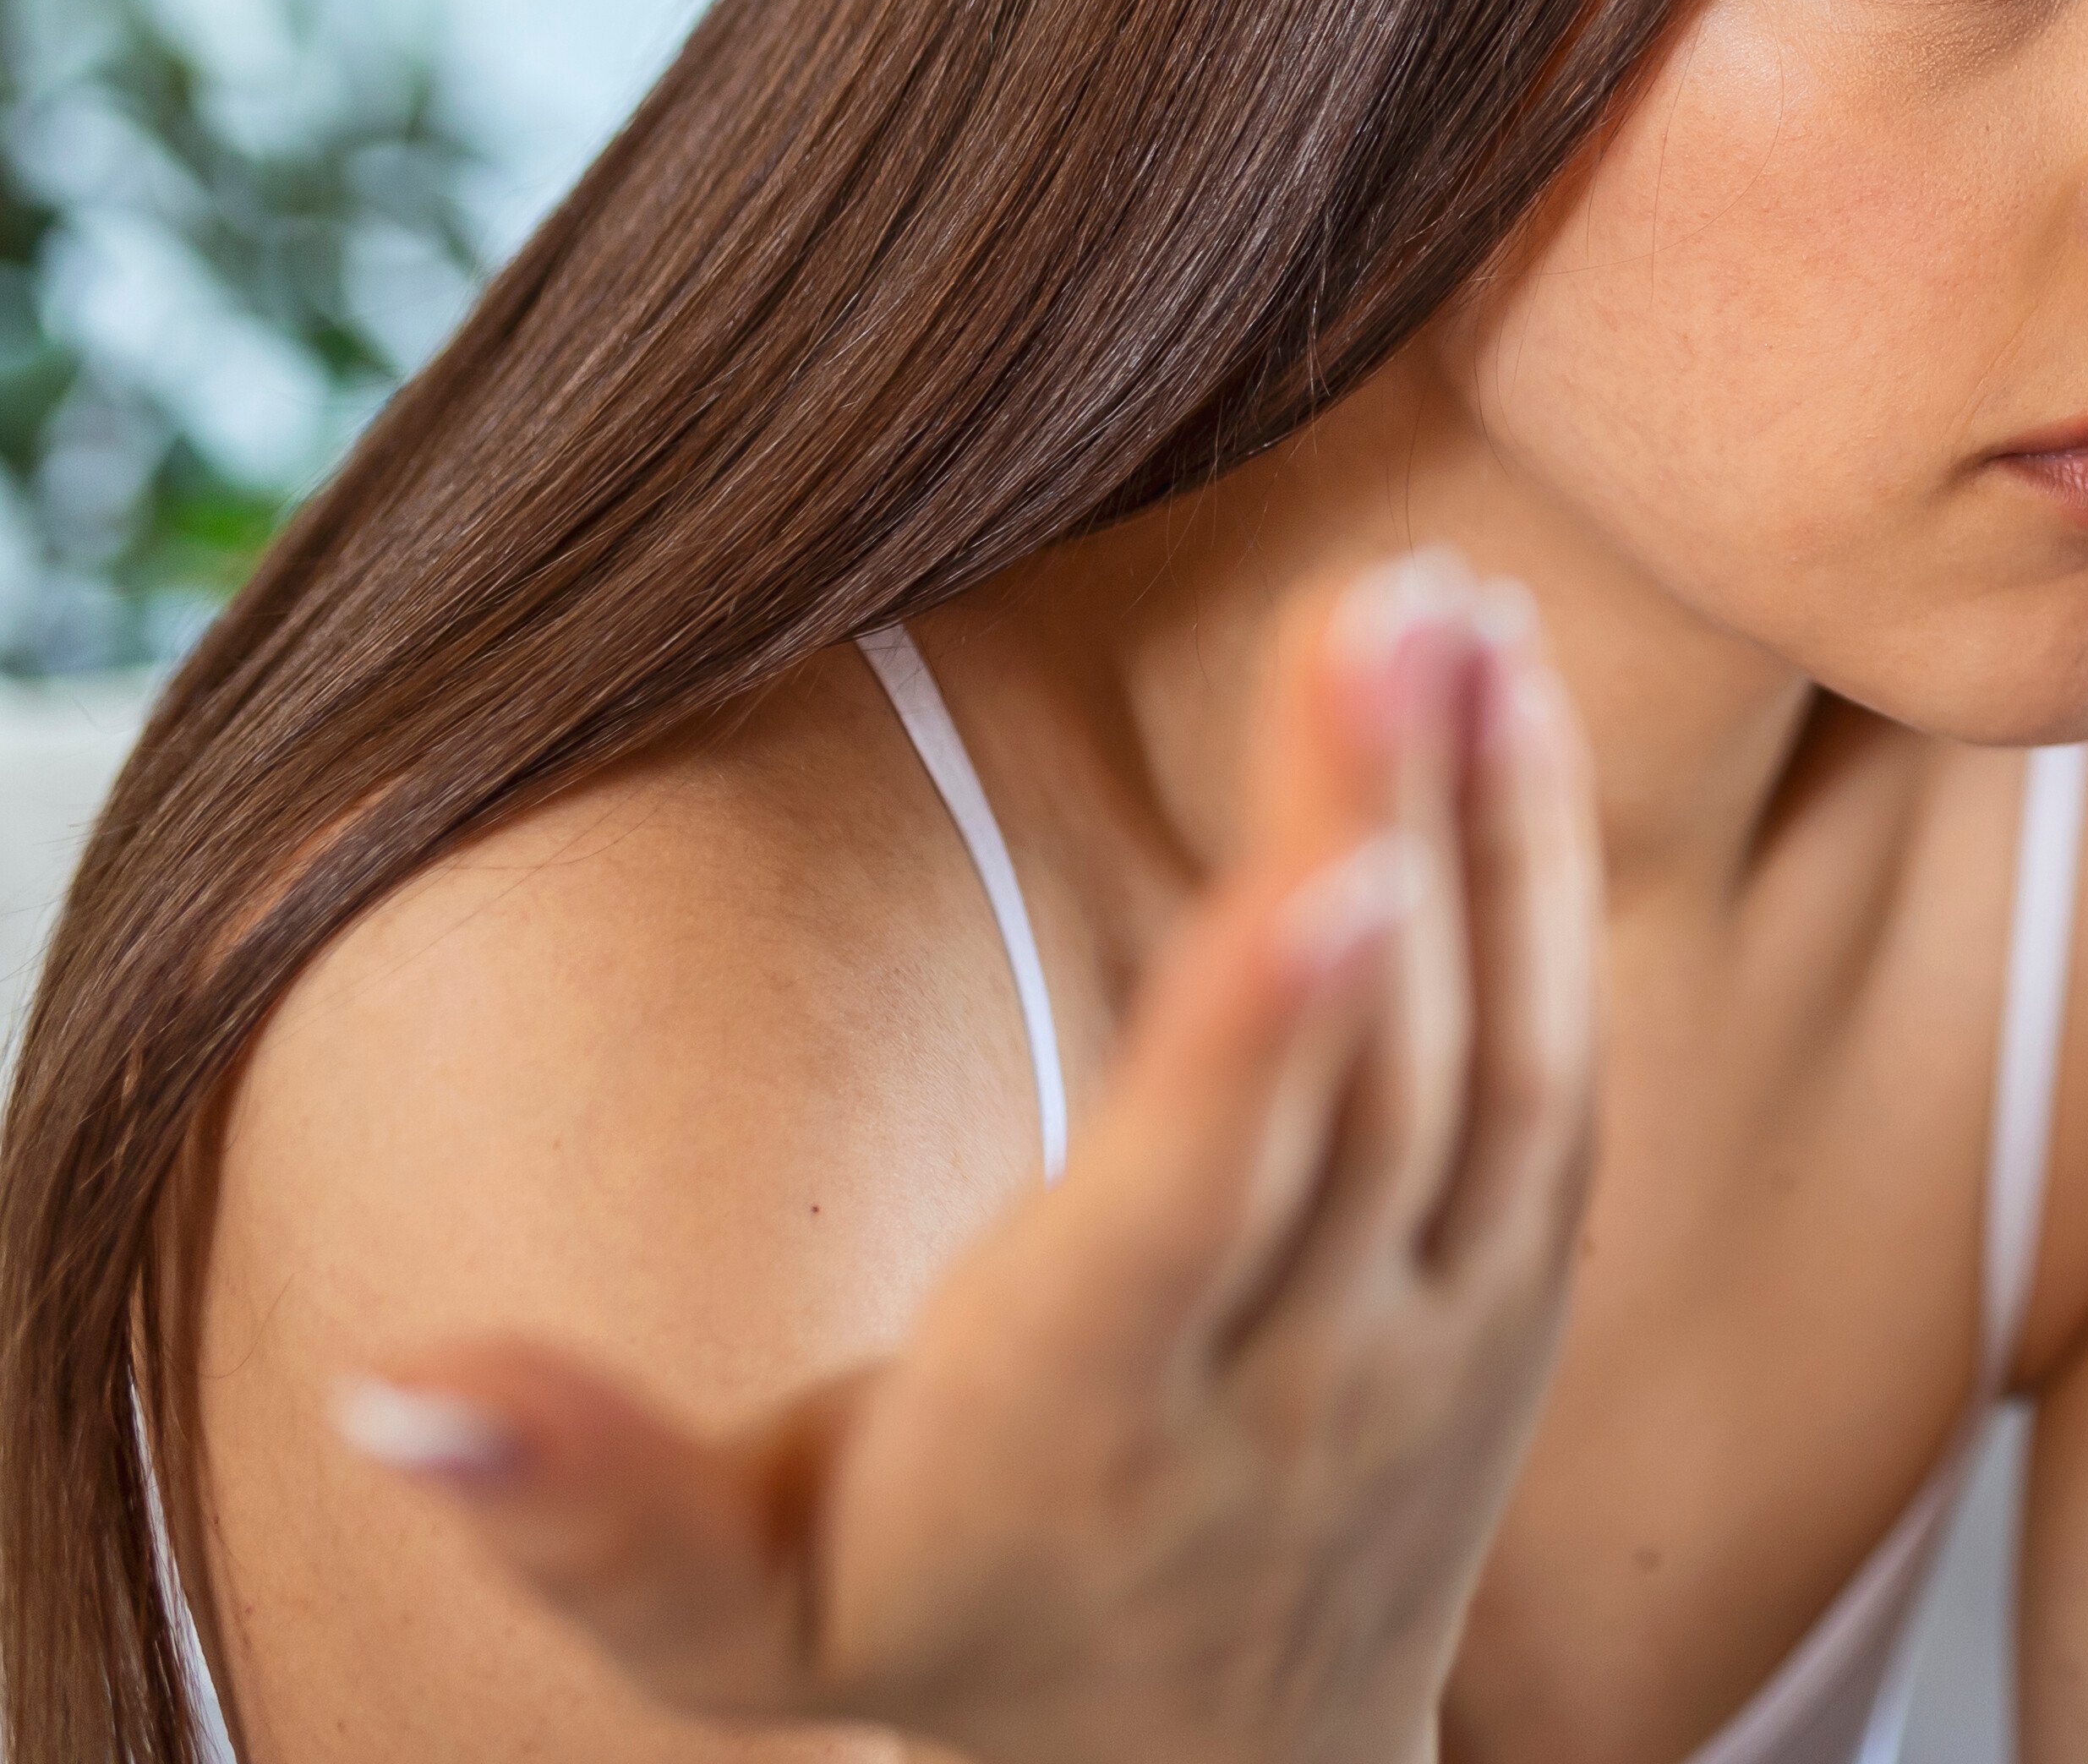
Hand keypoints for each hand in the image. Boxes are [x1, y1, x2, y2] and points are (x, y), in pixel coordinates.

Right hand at [340, 552, 1601, 1763]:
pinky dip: (1538, 862)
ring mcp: (1438, 1322)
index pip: (1184, 1229)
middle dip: (1370, 845)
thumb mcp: (737, 1623)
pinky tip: (1511, 679)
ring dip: (1478, 814)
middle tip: (1378, 608)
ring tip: (1447, 590)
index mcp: (1086, 1441)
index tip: (1316, 886)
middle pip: (1355, 1098)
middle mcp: (1298, 1377)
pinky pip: (1552, 1052)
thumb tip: (389, 1389)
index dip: (1246, 1056)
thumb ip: (585, 1511)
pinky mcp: (1524, 1273)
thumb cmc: (942, 1641)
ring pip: (1484, 1054)